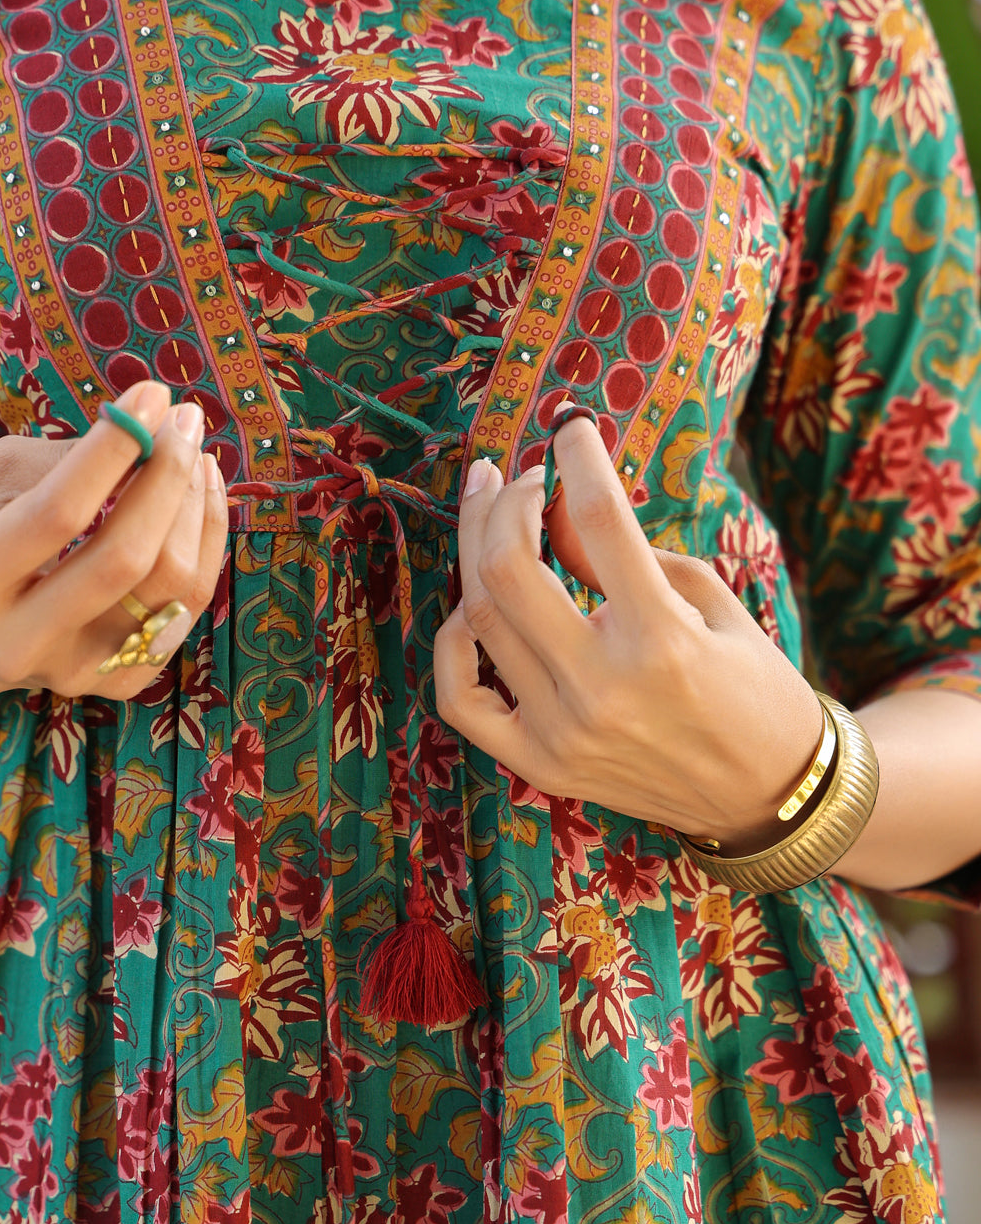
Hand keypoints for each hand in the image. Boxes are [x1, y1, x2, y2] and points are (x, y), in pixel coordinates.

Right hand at [0, 380, 227, 711]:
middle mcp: (19, 641)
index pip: (58, 512)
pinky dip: (204, 547)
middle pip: (126, 559)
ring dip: (196, 508)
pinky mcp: (118, 685)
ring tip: (197, 457)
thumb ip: (63, 463)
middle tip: (186, 421)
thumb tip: (149, 433)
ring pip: (170, 588)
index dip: (113, 449)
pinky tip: (199, 504)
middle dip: (168, 477)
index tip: (150, 395)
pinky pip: (187, 611)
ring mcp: (75, 672)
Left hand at [433, 411, 823, 851]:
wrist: (769, 793)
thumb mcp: (711, 602)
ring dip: (477, 550)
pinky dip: (454, 643)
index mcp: (662, 639)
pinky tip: (473, 607)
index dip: (577, 456)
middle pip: (509, 567)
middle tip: (514, 472)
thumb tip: (551, 515)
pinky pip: (461, 699)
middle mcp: (602, 687)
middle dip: (504, 500)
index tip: (571, 429)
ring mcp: (562, 732)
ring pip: (480, 620)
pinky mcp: (540, 765)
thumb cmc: (753, 687)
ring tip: (491, 513)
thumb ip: (626, 555)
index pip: (597, 519)